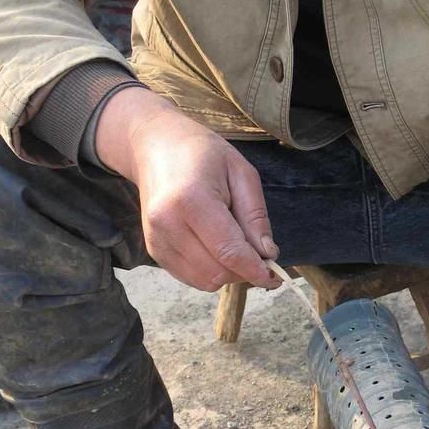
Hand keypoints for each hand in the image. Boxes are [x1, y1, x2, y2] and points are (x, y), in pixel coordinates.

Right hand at [95, 87, 279, 290]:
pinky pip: (190, 278)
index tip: (275, 277)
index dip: (255, 270)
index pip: (229, 251)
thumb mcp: (241, 173)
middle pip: (217, 272)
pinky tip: (214, 248)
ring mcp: (157, 239)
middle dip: (243, 271)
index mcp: (192, 200)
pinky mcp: (153, 250)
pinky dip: (210, 272)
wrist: (155, 147)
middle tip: (257, 254)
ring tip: (233, 246)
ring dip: (227, 273)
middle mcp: (168, 223)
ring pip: (204, 280)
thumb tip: (268, 254)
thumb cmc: (203, 154)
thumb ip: (255, 216)